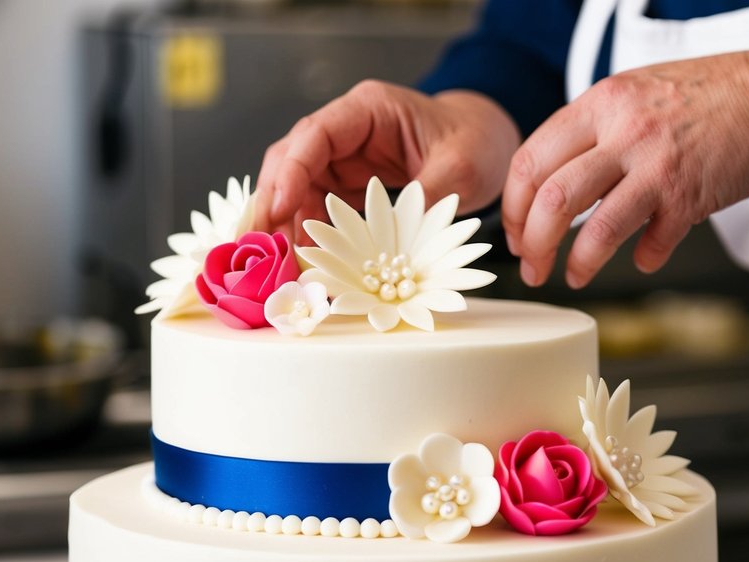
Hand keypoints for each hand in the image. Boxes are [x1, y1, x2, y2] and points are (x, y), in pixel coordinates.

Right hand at [256, 81, 520, 239]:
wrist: (486, 145)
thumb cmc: (474, 142)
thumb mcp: (461, 168)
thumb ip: (428, 195)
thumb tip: (398, 232)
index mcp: (369, 110)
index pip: (315, 134)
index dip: (292, 170)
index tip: (278, 208)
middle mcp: (347, 132)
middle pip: (292, 161)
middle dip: (274, 203)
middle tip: (262, 246)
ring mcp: (344, 159)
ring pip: (297, 189)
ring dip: (286, 226)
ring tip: (280, 265)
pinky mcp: (349, 186)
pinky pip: (317, 209)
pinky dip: (308, 235)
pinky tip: (303, 262)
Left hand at [502, 50, 748, 287]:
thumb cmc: (711, 94)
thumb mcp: (635, 92)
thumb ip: (595, 129)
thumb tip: (557, 179)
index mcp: (601, 104)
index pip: (532, 160)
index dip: (514, 206)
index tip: (517, 232)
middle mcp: (623, 132)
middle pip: (552, 199)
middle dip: (533, 244)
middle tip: (533, 267)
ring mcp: (657, 166)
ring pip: (595, 229)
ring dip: (577, 263)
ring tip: (573, 277)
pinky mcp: (690, 196)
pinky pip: (652, 243)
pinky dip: (644, 259)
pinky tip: (644, 260)